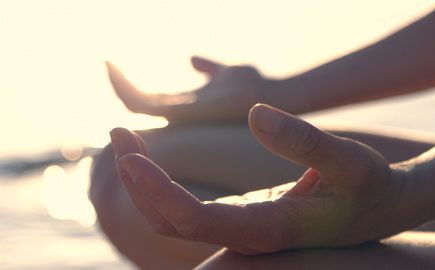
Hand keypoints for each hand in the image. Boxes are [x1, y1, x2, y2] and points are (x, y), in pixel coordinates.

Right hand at [106, 57, 277, 123]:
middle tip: (107, 64)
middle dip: (122, 87)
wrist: (272, 97)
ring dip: (120, 87)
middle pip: (140, 106)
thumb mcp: (224, 74)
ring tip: (108, 65)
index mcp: (187, 104)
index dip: (131, 86)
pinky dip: (127, 89)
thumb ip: (208, 69)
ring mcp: (180, 114)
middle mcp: (180, 113)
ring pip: (137, 106)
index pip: (150, 101)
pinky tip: (116, 68)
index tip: (117, 64)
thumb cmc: (253, 87)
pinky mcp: (182, 112)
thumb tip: (191, 59)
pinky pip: (144, 105)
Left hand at [109, 104, 410, 254]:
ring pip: (176, 219)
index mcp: (268, 228)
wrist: (386, 206)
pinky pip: (190, 212)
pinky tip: (154, 162)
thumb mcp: (350, 159)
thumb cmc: (371, 186)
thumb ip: (305, 141)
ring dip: (146, 183)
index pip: (195, 220)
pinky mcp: (244, 218)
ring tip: (127, 141)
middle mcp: (248, 237)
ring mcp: (244, 231)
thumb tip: (258, 115)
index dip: (157, 190)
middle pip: (172, 223)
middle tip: (118, 133)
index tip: (128, 154)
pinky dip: (163, 187)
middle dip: (138, 181)